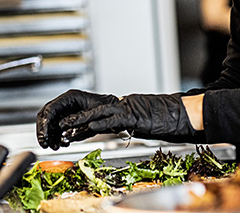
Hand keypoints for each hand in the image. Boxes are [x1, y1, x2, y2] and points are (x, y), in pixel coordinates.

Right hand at [37, 89, 117, 149]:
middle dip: (44, 131)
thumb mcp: (94, 113)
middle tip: (45, 144)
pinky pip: (57, 130)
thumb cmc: (107, 108)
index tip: (45, 137)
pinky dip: (56, 138)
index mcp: (70, 97)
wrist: (115, 112)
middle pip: (46, 116)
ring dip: (50, 137)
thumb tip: (62, 125)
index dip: (45, 124)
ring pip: (50, 124)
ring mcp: (66, 112)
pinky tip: (61, 144)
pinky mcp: (68, 121)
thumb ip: (78, 118)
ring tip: (54, 146)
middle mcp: (65, 104)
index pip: (50, 109)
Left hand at [57, 94, 196, 142]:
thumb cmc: (165, 119)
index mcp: (122, 110)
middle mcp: (121, 108)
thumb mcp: (142, 124)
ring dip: (80, 122)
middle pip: (92, 112)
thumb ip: (128, 125)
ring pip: (97, 114)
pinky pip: (113, 119)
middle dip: (74, 120)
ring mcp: (127, 110)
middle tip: (59, 127)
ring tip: (66, 128)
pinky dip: (101, 123)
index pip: (96, 116)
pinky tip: (90, 127)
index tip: (67, 129)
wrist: (179, 113)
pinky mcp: (133, 115)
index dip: (80, 123)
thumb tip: (120, 130)